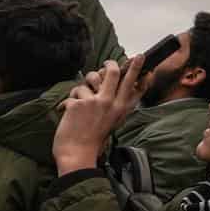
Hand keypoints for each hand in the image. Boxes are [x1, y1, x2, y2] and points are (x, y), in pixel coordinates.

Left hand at [53, 57, 149, 173]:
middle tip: (108, 63)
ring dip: (83, 86)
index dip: (137, 69)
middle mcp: (111, 103)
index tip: (140, 57)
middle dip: (110, 64)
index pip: (134, 85)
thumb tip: (111, 85)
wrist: (78, 154)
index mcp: (121, 109)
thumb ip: (115, 104)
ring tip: (80, 100)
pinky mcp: (79, 102)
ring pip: (90, 79)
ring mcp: (95, 102)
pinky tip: (68, 113)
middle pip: (114, 72)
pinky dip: (69, 101)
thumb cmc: (94, 140)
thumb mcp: (112, 122)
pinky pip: (74, 92)